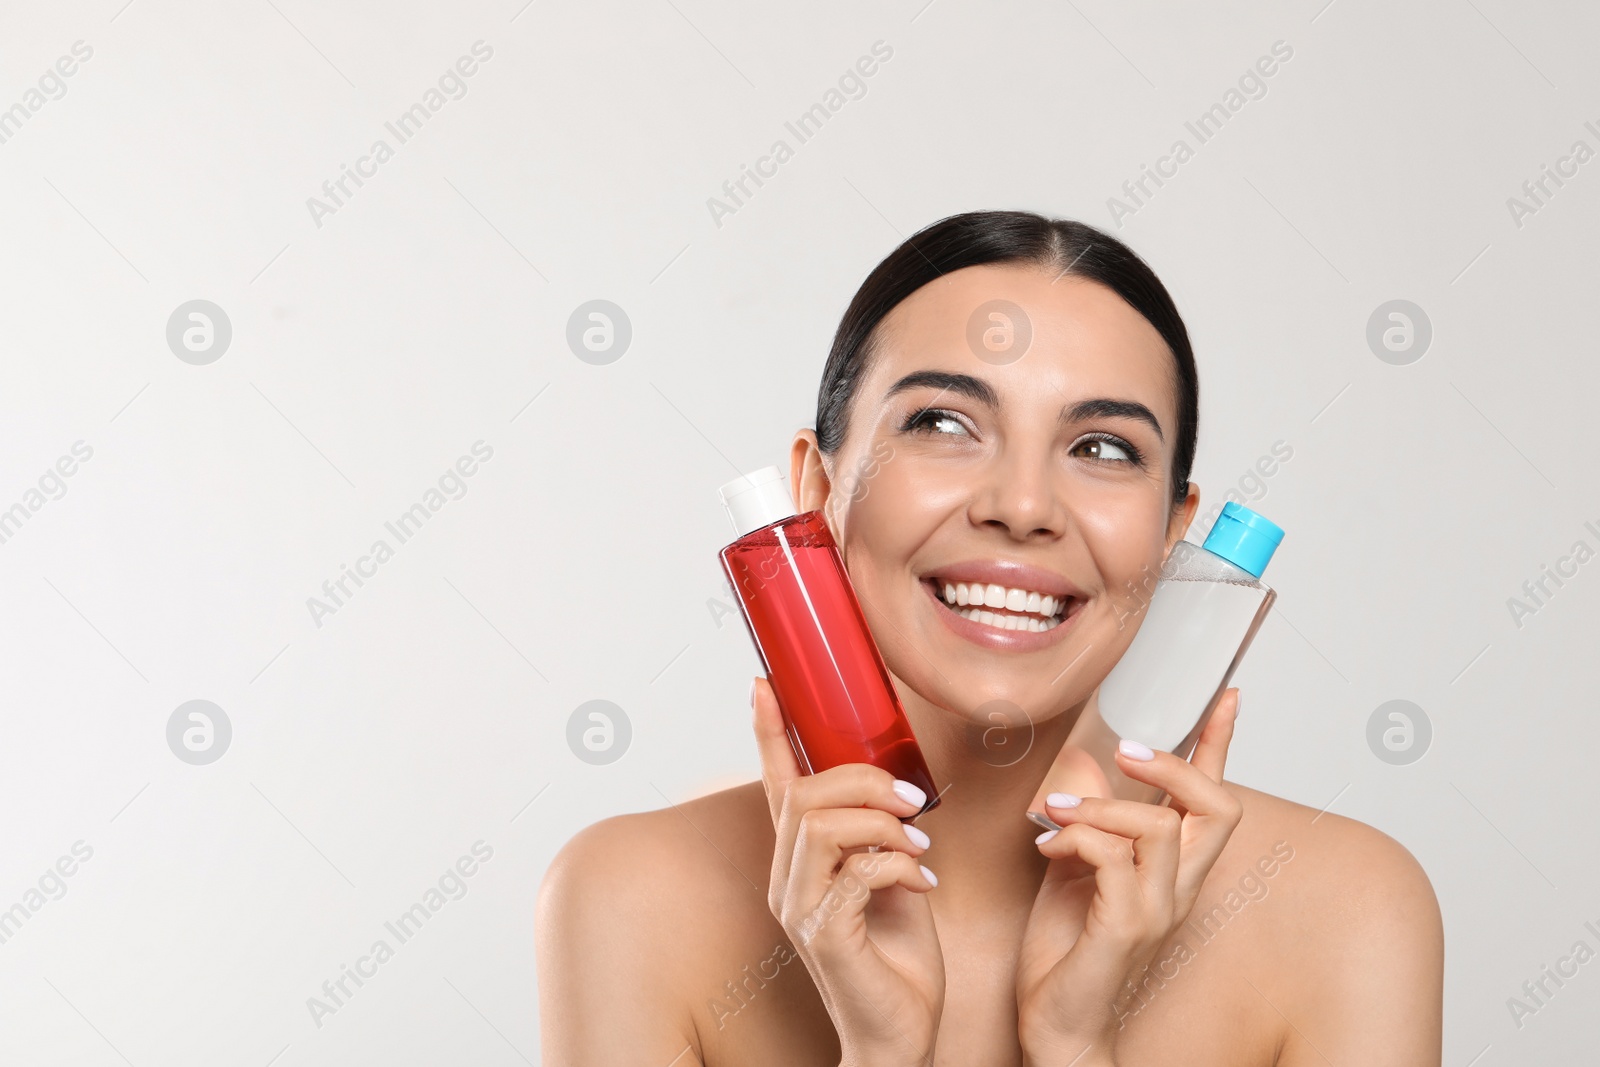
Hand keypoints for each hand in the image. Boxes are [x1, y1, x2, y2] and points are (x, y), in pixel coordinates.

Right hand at [752, 677, 944, 1066]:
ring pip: (821, 825)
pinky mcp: (823, 934)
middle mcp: (786, 880)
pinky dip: (896, 864)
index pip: (776, 785)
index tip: (764, 683)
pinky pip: (853, 871)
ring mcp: (798, 908)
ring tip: (918, 844)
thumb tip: (901, 790)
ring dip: (881, 823)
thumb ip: (883, 834)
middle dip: (863, 781)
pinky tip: (922, 881)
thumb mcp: (892, 877)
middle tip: (913, 801)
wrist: (901, 1034)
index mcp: (798, 861)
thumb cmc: (896, 959)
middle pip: (804, 795)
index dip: (768, 733)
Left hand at [1015, 689, 1243, 1064]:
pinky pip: (1112, 856)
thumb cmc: (1068, 951)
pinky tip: (1048, 848)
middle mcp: (1180, 888)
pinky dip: (1075, 837)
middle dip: (1173, 765)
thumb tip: (1086, 771)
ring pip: (1156, 824)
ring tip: (1056, 814)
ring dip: (1098, 806)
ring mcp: (1159, 908)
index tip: (1226, 697)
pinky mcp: (1127, 925)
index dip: (1220, 745)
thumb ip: (1090, 822)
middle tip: (1125, 753)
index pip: (1213, 801)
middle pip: (1218, 806)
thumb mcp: (1074, 867)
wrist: (1058, 1022)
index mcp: (1173, 870)